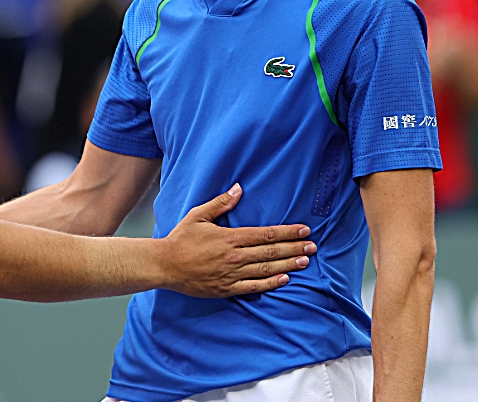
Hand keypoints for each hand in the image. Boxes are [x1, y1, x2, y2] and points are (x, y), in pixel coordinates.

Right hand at [158, 184, 315, 297]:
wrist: (164, 265)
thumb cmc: (180, 239)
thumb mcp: (198, 215)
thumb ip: (221, 203)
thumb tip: (238, 189)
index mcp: (230, 237)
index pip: (266, 234)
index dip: (288, 232)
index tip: (304, 230)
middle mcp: (235, 256)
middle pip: (271, 252)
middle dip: (294, 248)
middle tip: (312, 246)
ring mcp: (232, 274)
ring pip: (267, 269)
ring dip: (288, 265)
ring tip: (305, 261)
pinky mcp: (227, 288)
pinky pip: (254, 287)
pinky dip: (271, 283)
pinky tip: (284, 279)